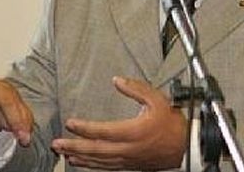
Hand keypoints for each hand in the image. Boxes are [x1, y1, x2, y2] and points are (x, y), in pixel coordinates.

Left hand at [51, 76, 186, 169]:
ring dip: (80, 157)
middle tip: (57, 144)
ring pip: (99, 161)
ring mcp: (128, 159)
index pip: (102, 131)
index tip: (70, 123)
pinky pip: (107, 167)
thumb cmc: (172, 123)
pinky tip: (83, 162)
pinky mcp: (130, 165)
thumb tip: (118, 81)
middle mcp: (128, 148)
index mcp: (133, 131)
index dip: (84, 128)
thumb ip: (136, 89)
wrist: (186, 146)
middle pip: (96, 149)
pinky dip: (92, 165)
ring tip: (64, 154)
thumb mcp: (157, 99)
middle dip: (74, 146)